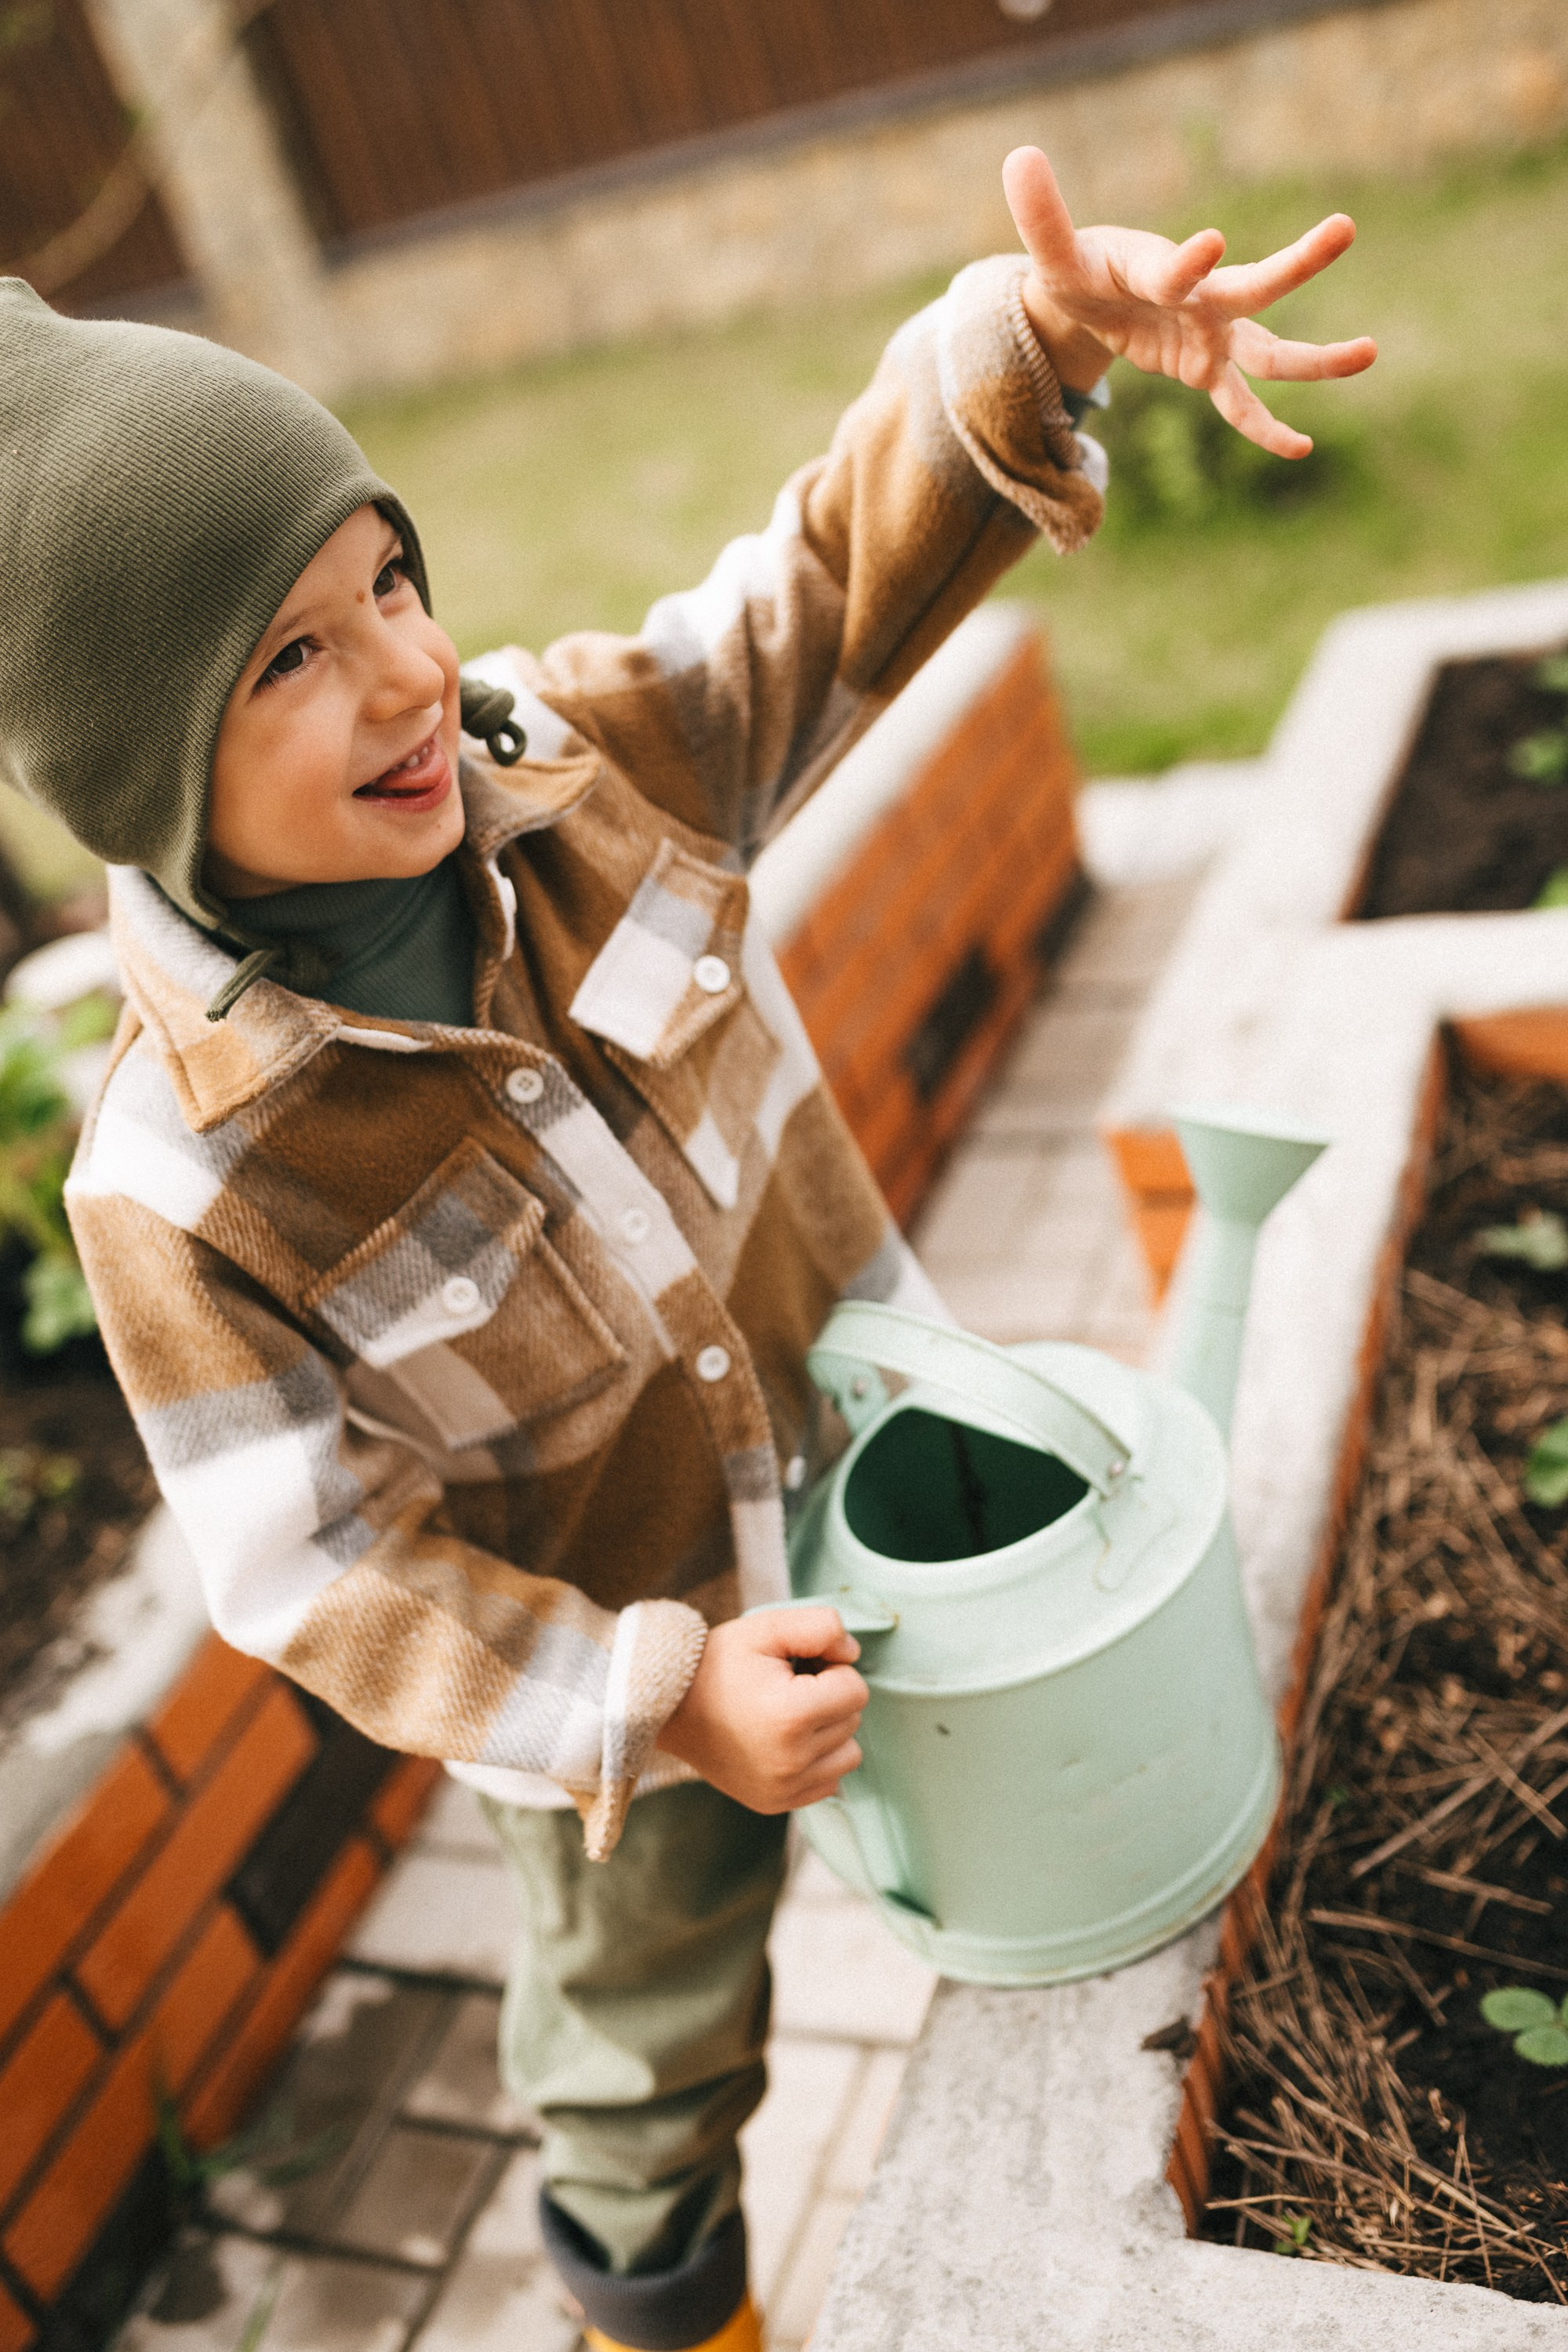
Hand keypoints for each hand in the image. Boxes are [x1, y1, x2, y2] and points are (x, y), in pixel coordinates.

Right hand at [657, 1607, 867, 1812]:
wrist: (667, 1708)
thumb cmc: (717, 1664)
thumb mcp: (766, 1627)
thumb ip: (821, 1627)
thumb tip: (852, 1654)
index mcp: (792, 1716)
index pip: (855, 1688)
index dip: (830, 1668)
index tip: (796, 1666)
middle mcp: (791, 1761)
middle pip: (852, 1720)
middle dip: (828, 1697)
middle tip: (786, 1686)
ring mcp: (784, 1789)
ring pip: (848, 1753)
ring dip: (829, 1730)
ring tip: (788, 1713)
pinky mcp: (776, 1804)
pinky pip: (829, 1782)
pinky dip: (817, 1760)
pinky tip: (784, 1740)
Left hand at [1002, 145, 1375, 457]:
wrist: (1094, 295)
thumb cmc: (1082, 268)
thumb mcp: (1056, 254)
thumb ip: (1043, 217)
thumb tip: (1020, 157)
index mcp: (1162, 266)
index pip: (1174, 268)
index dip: (1185, 262)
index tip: (1210, 243)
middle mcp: (1201, 295)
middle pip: (1253, 287)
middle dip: (1297, 264)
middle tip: (1344, 228)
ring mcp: (1212, 335)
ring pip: (1270, 353)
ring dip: (1316, 359)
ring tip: (1370, 352)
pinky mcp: (1206, 370)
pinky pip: (1241, 406)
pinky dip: (1267, 429)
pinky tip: (1300, 448)